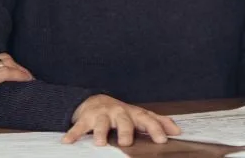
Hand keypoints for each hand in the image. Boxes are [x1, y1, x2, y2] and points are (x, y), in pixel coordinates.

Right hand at [64, 95, 180, 145]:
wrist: (96, 101)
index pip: (147, 120)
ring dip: (100, 132)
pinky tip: (68, 141)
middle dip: (126, 131)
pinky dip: (73, 133)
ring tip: (99, 142)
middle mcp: (119, 112)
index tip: (163, 138)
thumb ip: (157, 122)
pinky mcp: (86, 118)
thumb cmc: (122, 113)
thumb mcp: (139, 116)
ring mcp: (102, 115)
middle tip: (126, 142)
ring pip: (101, 123)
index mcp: (133, 114)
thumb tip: (177, 130)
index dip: (156, 128)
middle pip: (124, 121)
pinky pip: (79, 127)